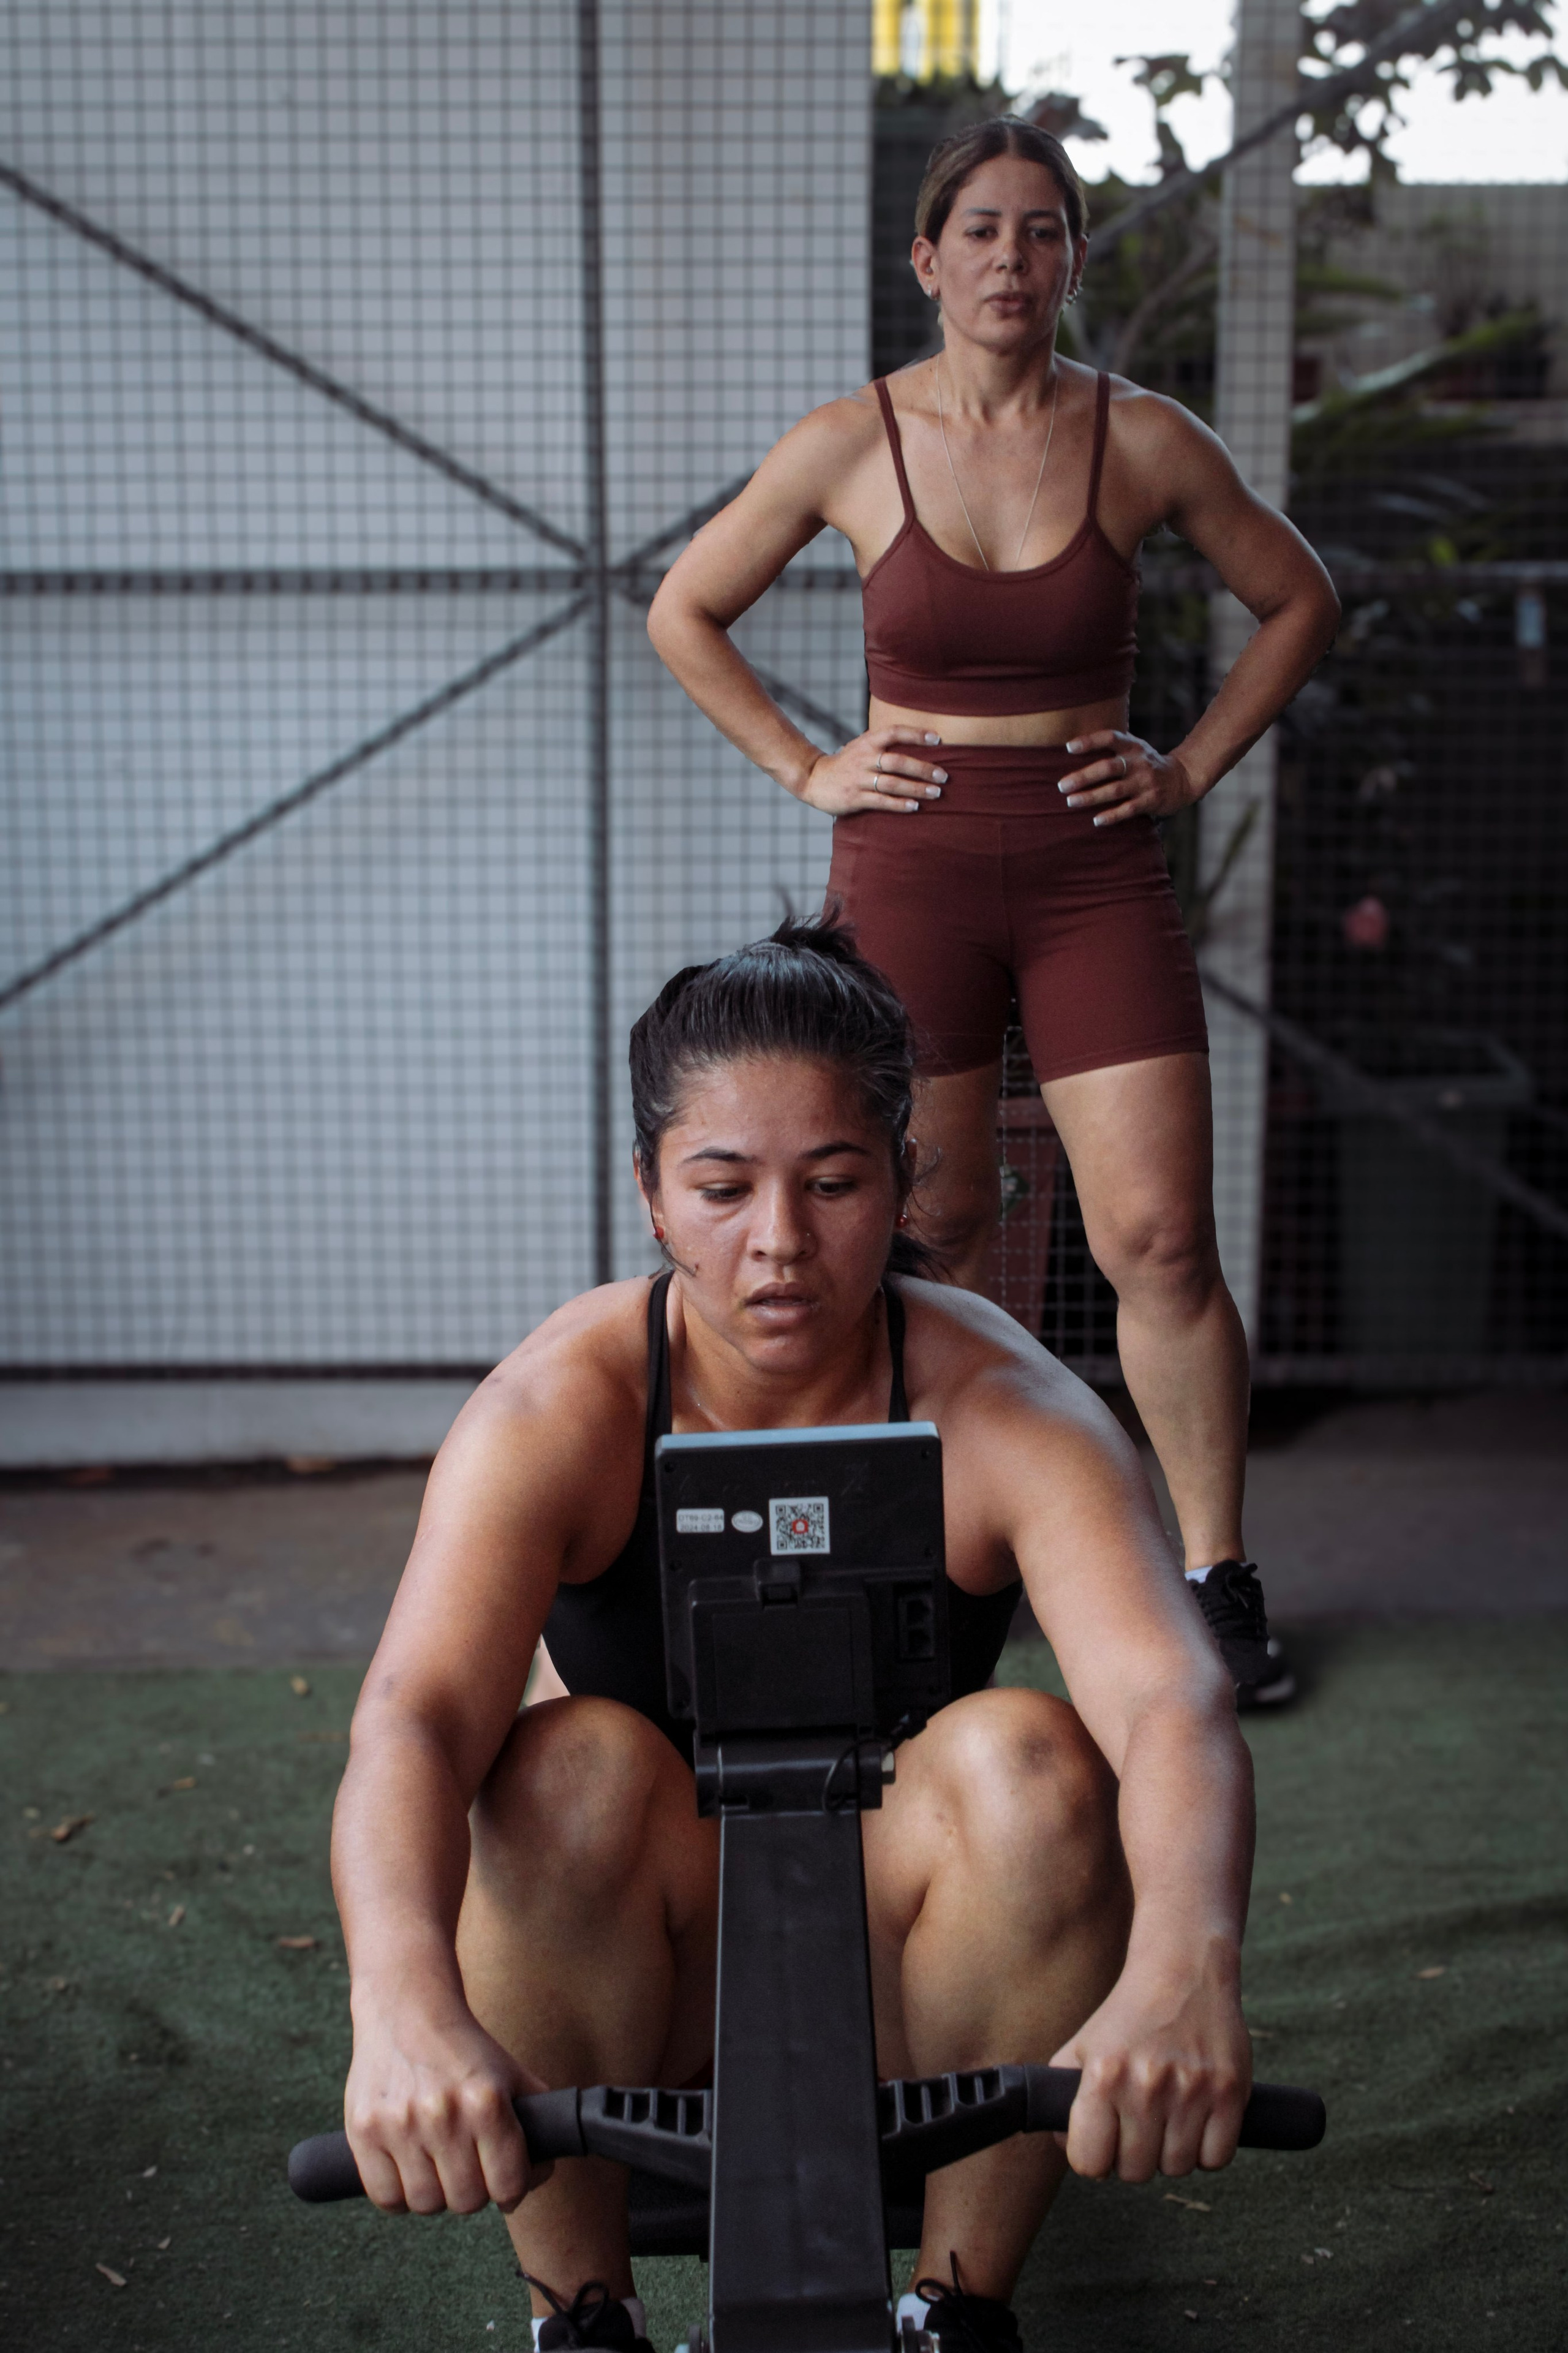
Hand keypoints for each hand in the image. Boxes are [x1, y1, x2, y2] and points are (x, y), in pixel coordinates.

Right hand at [344, 1997, 552, 2215]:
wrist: (406, 2010)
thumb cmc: (464, 2050)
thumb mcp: (512, 2073)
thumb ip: (537, 2121)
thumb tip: (537, 2175)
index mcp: (486, 2101)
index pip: (508, 2184)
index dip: (511, 2189)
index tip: (503, 2180)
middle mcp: (443, 2114)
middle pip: (467, 2201)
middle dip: (473, 2191)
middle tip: (467, 2169)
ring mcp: (399, 2124)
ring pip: (426, 2203)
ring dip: (435, 2193)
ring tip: (436, 2166)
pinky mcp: (363, 2131)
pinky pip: (386, 2198)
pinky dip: (398, 2196)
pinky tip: (407, 2171)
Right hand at [797, 728, 947, 816]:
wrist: (814, 779)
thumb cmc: (846, 763)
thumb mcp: (861, 746)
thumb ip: (883, 743)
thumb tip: (918, 739)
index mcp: (867, 742)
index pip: (894, 732)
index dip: (916, 734)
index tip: (937, 739)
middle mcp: (864, 758)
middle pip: (898, 761)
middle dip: (923, 769)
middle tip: (944, 775)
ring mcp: (859, 779)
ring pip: (893, 783)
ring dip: (917, 789)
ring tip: (936, 793)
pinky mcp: (854, 798)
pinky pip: (881, 802)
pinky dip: (899, 804)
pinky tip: (914, 807)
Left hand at [1050, 1961, 1251, 2182]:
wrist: (1182, 1971)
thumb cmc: (1127, 2017)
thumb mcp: (1082, 2047)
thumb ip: (1063, 2096)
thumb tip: (1066, 2146)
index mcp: (1103, 2075)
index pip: (1089, 2161)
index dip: (1094, 2160)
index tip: (1103, 2144)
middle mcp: (1146, 2084)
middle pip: (1135, 2171)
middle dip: (1133, 2156)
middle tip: (1138, 2127)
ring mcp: (1191, 2089)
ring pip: (1177, 2167)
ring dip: (1170, 2153)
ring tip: (1167, 2118)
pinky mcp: (1229, 2092)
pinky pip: (1216, 2159)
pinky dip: (1207, 2150)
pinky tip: (1196, 2120)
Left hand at [1058, 731, 1198, 826]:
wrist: (1182, 778)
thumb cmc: (1147, 764)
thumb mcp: (1135, 749)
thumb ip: (1112, 748)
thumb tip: (1071, 747)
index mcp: (1133, 746)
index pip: (1110, 738)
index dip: (1090, 741)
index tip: (1068, 747)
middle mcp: (1139, 762)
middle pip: (1108, 767)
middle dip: (1083, 776)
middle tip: (1062, 785)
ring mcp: (1145, 782)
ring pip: (1115, 790)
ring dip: (1091, 797)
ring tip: (1071, 802)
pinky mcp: (1151, 801)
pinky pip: (1128, 809)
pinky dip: (1112, 816)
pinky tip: (1096, 821)